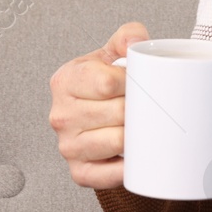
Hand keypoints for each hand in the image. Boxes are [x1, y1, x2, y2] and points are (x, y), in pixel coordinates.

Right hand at [48, 21, 148, 189]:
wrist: (100, 114)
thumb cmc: (106, 83)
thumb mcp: (114, 52)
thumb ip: (128, 36)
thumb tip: (137, 44)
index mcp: (65, 81)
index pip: (106, 83)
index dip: (132, 83)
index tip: (140, 83)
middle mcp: (61, 115)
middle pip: (117, 113)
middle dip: (140, 109)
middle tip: (150, 106)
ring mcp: (68, 146)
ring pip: (118, 141)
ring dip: (138, 135)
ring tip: (143, 125)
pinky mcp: (79, 172)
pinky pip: (109, 175)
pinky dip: (128, 167)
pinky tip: (136, 154)